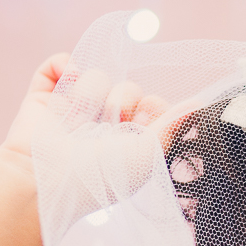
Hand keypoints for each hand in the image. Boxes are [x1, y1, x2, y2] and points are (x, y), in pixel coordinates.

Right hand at [0, 54, 168, 171]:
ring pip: (97, 76)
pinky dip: (61, 66)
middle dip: (121, 103)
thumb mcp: (148, 156)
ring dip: (90, 96)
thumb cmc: (102, 177)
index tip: (141, 126)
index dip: (150, 110)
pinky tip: (67, 82)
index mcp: (131, 141)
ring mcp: (75, 110)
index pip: (153, 105)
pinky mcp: (45, 98)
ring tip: (78, 124)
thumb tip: (199, 104)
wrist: (48, 181)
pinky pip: (59, 65)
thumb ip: (173, 127)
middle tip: (107, 129)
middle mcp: (105, 125)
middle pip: (128, 88)